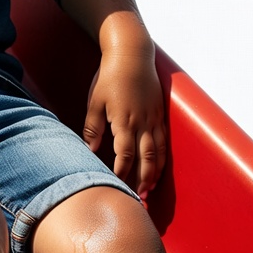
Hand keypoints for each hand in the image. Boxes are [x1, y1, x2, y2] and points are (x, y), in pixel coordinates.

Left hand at [83, 50, 165, 197]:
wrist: (131, 54)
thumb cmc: (109, 77)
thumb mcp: (95, 101)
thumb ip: (93, 128)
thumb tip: (88, 150)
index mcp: (125, 121)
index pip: (125, 156)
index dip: (122, 173)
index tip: (117, 185)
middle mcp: (143, 123)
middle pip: (147, 159)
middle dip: (143, 180)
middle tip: (139, 197)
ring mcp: (154, 119)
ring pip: (158, 153)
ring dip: (155, 173)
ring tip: (150, 188)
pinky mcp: (160, 113)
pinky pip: (164, 141)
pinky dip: (162, 157)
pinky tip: (158, 166)